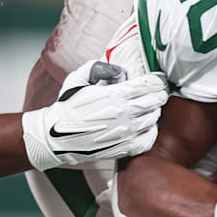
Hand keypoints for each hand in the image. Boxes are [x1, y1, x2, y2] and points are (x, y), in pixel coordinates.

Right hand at [21, 60, 167, 170]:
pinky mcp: (123, 148)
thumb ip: (100, 68)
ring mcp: (125, 133)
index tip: (159, 80)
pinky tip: (147, 127)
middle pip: (156, 101)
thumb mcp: (79, 79)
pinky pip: (148, 140)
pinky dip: (151, 132)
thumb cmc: (68, 106)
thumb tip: (118, 70)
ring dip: (155, 112)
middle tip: (159, 93)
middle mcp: (124, 114)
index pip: (149, 85)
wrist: (56, 135)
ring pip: (154, 119)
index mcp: (115, 95)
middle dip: (160, 95)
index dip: (158, 81)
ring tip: (150, 108)